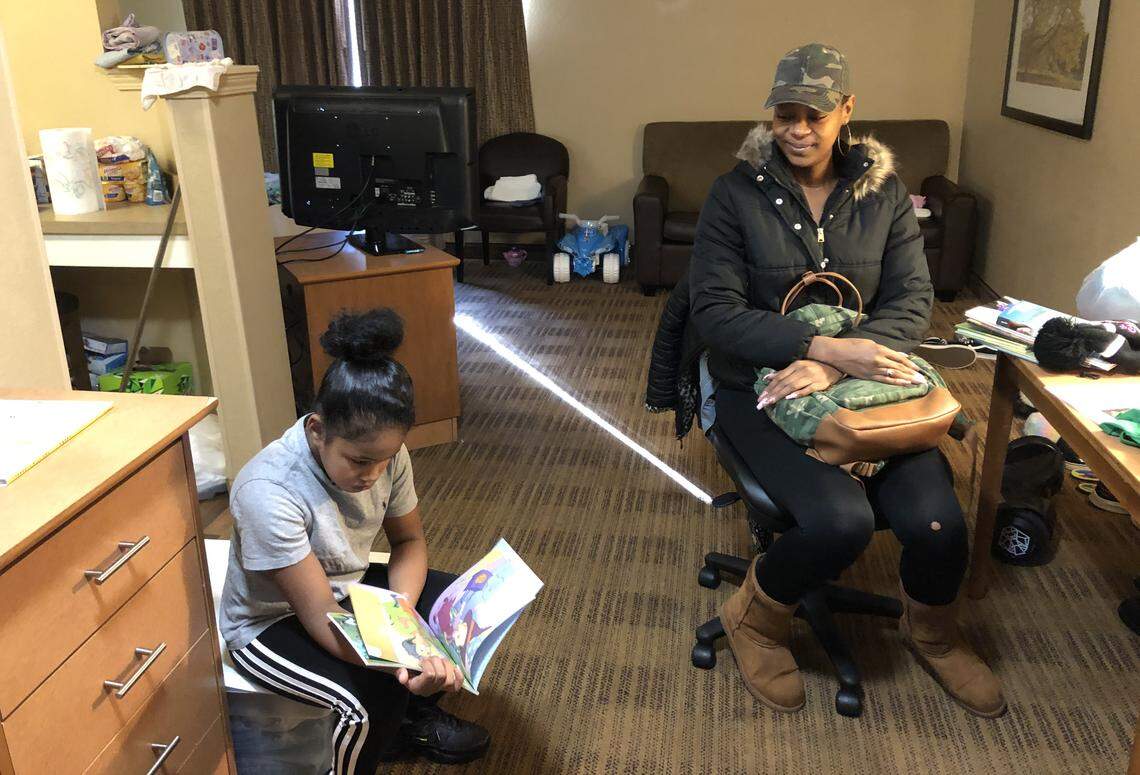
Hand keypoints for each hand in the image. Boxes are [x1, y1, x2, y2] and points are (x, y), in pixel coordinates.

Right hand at [397, 657, 463, 695]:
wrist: (409, 673)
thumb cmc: (405, 669)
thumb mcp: (399, 669)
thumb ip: (400, 672)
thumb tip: (403, 678)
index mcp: (417, 687)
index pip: (429, 675)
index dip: (428, 664)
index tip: (421, 660)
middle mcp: (429, 691)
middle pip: (441, 676)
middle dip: (437, 662)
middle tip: (430, 658)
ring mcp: (438, 689)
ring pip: (449, 678)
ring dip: (446, 665)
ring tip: (439, 660)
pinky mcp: (446, 687)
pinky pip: (456, 686)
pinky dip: (458, 677)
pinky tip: (456, 668)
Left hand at [757, 360, 842, 408]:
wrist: (835, 366)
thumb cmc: (814, 368)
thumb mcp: (797, 367)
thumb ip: (782, 373)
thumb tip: (766, 378)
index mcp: (795, 366)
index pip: (779, 378)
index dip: (769, 388)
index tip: (760, 398)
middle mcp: (801, 370)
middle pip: (783, 383)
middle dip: (771, 394)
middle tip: (761, 404)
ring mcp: (810, 377)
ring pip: (792, 386)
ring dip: (780, 395)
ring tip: (770, 403)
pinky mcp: (819, 384)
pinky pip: (807, 389)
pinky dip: (798, 393)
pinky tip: (789, 398)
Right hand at [807, 336, 925, 386]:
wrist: (835, 353)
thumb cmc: (851, 345)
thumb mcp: (870, 343)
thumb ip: (884, 350)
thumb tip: (898, 356)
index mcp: (879, 349)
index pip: (899, 358)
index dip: (910, 364)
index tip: (918, 369)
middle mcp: (878, 360)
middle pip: (899, 368)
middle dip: (912, 374)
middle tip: (922, 379)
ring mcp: (873, 369)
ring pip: (893, 375)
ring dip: (906, 379)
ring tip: (916, 383)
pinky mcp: (867, 376)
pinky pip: (883, 380)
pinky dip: (894, 382)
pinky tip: (903, 384)